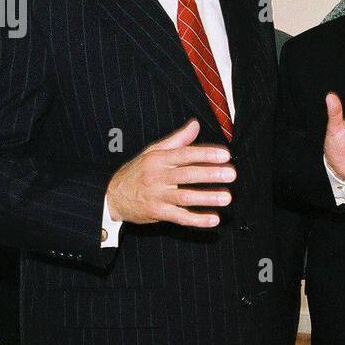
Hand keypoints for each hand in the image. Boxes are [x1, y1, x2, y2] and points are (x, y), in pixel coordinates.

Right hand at [106, 119, 234, 228]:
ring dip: (207, 198)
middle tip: (231, 174)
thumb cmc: (138, 172)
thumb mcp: (153, 152)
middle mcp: (158, 177)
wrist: (112, 196)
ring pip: (185, 197)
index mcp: (159, 159)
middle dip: (210, 174)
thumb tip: (196, 125)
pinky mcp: (158, 213)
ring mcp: (157, 196)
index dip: (205, 154)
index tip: (225, 155)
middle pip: (187, 175)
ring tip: (227, 197)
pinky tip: (214, 219)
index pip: (184, 154)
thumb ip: (177, 140)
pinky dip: (197, 219)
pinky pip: (180, 217)